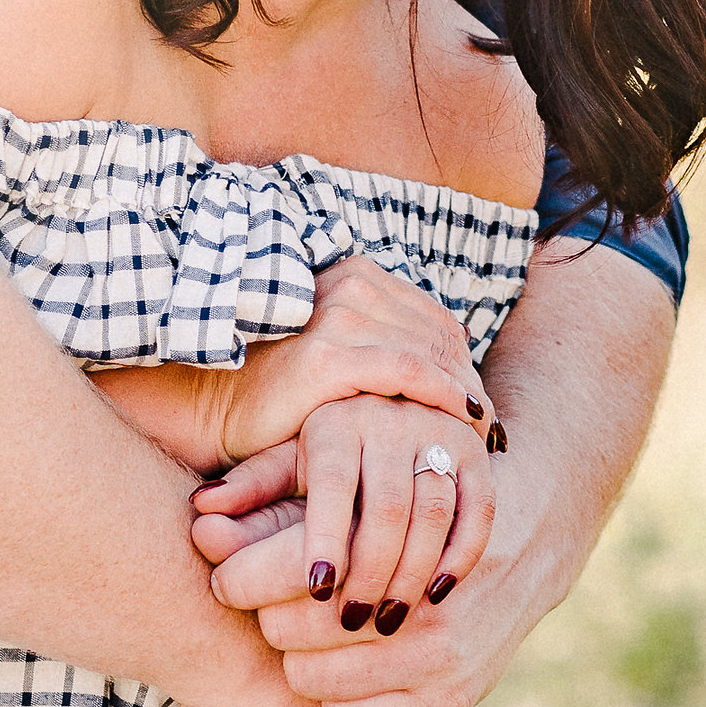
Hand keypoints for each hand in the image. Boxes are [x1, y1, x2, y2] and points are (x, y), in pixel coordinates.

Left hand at [196, 513, 560, 706]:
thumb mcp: (337, 462)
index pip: (293, 559)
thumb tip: (197, 517)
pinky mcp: (465, 682)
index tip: (228, 585)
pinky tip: (335, 684)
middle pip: (306, 619)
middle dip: (274, 621)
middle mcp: (424, 567)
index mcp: (392, 502)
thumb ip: (262, 482)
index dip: (245, 579)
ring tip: (298, 650)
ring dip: (303, 666)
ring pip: (328, 672)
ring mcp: (449, 629)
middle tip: (269, 618)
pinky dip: (344, 706)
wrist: (527, 527)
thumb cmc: (402, 495)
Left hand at [197, 397, 496, 630]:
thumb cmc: (338, 450)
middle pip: (385, 509)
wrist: (420, 407)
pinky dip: (458, 560)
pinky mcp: (481, 464)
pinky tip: (433, 600)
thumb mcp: (293, 458)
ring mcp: (443, 442)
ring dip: (409, 577)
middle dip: (366, 573)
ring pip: (432, 517)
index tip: (315, 589)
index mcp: (339, 420)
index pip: (330, 485)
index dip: (322, 538)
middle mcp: (394, 422)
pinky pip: (476, 516)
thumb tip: (200, 513)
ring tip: (383, 625)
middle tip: (347, 624)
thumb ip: (251, 487)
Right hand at [215, 254, 497, 468]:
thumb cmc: (281, 387)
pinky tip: (464, 419)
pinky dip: (443, 395)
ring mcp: (336, 317)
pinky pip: (408, 372)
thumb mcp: (341, 351)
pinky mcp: (327, 356)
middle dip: (469, 381)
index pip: (434, 317)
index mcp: (354, 275)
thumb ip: (386, 342)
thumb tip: (458, 357)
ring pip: (430, 352)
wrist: (216, 405)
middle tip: (489, 426)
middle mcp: (348, 285)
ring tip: (482, 432)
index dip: (463, 361)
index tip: (479, 403)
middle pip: (438, 334)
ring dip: (464, 392)